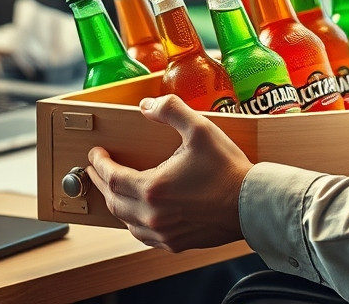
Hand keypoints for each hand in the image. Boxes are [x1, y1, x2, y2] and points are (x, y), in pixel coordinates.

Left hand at [86, 94, 253, 251]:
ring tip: (112, 190)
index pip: (112, 177)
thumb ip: (171, 110)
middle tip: (95, 170)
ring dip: (115, 204)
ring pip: (126, 222)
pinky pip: (143, 236)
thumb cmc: (228, 169)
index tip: (95, 153)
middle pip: (113, 201)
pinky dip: (133, 223)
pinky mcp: (176, 243)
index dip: (100, 163)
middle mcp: (153, 215)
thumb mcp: (200, 129)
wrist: (252, 204)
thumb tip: (146, 105)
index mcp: (153, 188)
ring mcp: (164, 233)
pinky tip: (137, 215)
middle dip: (101, 183)